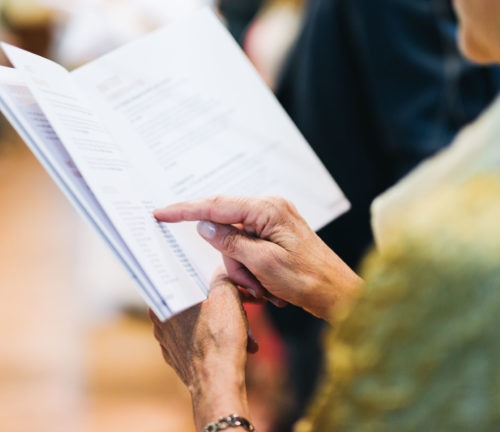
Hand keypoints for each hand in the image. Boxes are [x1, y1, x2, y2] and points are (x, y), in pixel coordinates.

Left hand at [151, 273, 251, 428]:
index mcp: (164, 301)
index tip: (224, 281)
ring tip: (247, 331)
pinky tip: (241, 344)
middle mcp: (161, 322)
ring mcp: (170, 343)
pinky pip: (203, 341)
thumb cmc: (219, 339)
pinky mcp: (182, 360)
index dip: (208, 278)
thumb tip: (221, 272)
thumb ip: (221, 277)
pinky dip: (220, 340)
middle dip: (224, 304)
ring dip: (226, 324)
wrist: (219, 383)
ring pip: (202, 322)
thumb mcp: (226, 294)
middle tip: (243, 305)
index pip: (183, 278)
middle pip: (197, 302)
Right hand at [154, 196, 362, 320]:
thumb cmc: (307, 279)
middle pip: (226, 230)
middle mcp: (270, 210)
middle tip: (252, 285)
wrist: (338, 294)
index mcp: (267, 209)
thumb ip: (230, 241)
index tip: (160, 213)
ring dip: (244, 272)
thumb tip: (204, 226)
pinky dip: (253, 272)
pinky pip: (249, 252)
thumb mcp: (263, 263)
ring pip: (235, 246)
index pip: (216, 205)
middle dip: (233, 262)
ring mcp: (274, 223)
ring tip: (266, 290)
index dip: (185, 211)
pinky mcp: (276, 237)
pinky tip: (270, 289)